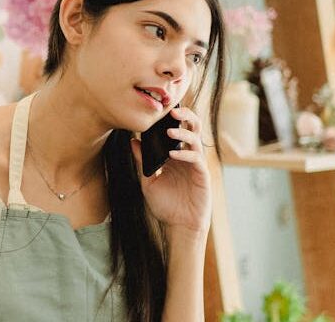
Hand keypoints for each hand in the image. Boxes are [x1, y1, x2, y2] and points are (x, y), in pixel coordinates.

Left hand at [130, 107, 211, 235]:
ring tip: (171, 130)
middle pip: (191, 128)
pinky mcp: (202, 175)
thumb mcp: (148, 180)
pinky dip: (184, 154)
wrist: (178, 225)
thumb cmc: (165, 204)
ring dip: (184, 133)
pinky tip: (173, 154)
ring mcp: (195, 164)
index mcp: (175, 154)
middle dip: (185, 116)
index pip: (176, 130)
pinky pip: (196, 159)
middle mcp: (186, 156)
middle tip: (173, 111)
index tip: (160, 108)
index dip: (171, 118)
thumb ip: (141, 161)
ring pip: (196, 140)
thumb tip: (132, 140)